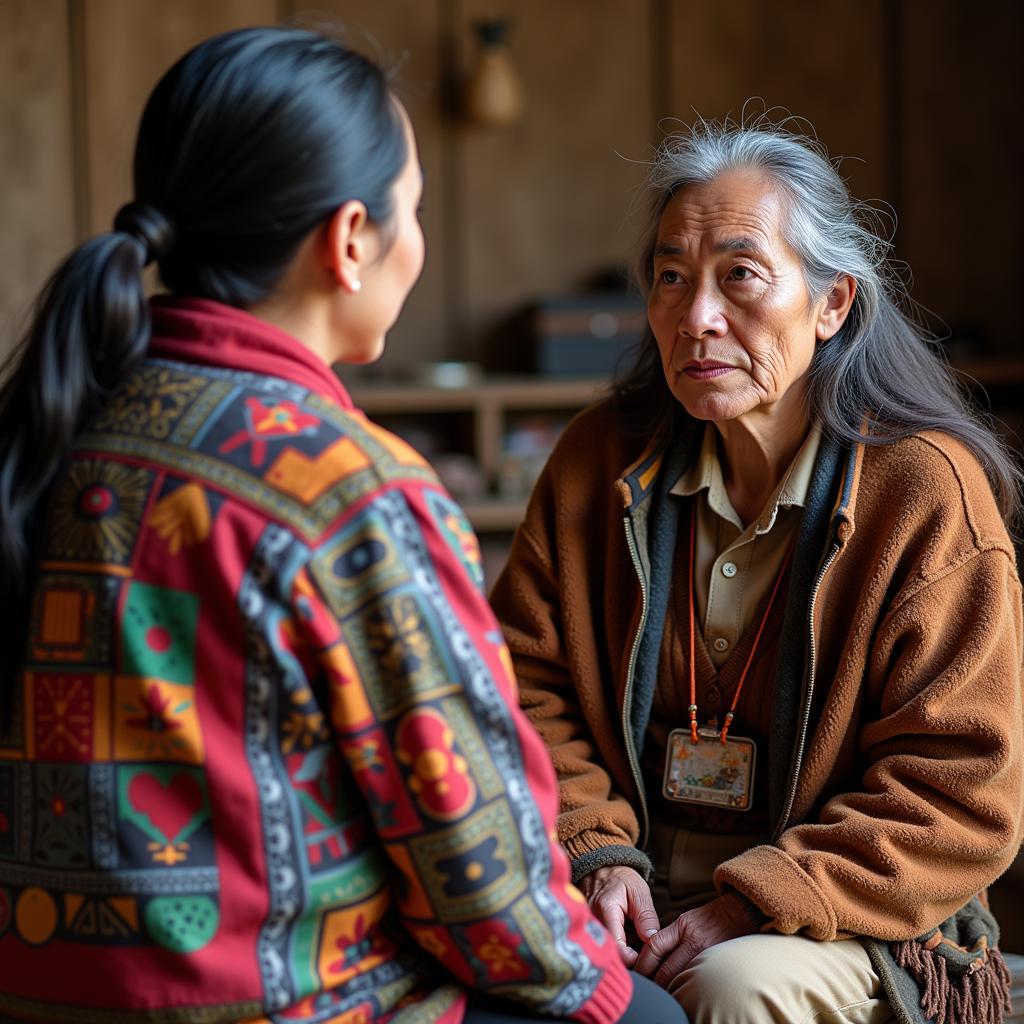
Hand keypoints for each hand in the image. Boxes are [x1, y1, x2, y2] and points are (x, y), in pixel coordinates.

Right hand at [578, 865, 659, 966]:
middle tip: (642, 949)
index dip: (632, 958)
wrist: (601, 869)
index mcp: (606, 910)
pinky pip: (603, 944)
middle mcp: (592, 921)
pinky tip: (625, 936)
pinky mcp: (589, 929)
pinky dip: (616, 944)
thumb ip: (646, 916)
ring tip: (634, 938)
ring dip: (623, 950)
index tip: (645, 956)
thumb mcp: (639, 891)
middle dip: (629, 956)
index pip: (617, 947)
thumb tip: (651, 940)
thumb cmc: (621, 878)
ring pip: (607, 950)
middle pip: (611, 952)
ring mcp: (588, 926)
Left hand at [634, 892, 755, 986]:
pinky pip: (696, 978)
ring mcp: (706, 953)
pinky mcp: (716, 961)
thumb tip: (653, 953)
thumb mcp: (688, 919)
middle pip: (665, 969)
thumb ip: (672, 936)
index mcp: (682, 926)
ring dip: (668, 987)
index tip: (637, 971)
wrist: (741, 912)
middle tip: (646, 987)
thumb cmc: (712, 917)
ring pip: (680, 978)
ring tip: (661, 991)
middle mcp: (693, 940)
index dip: (643, 962)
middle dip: (653, 981)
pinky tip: (681, 990)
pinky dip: (686, 986)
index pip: (654, 946)